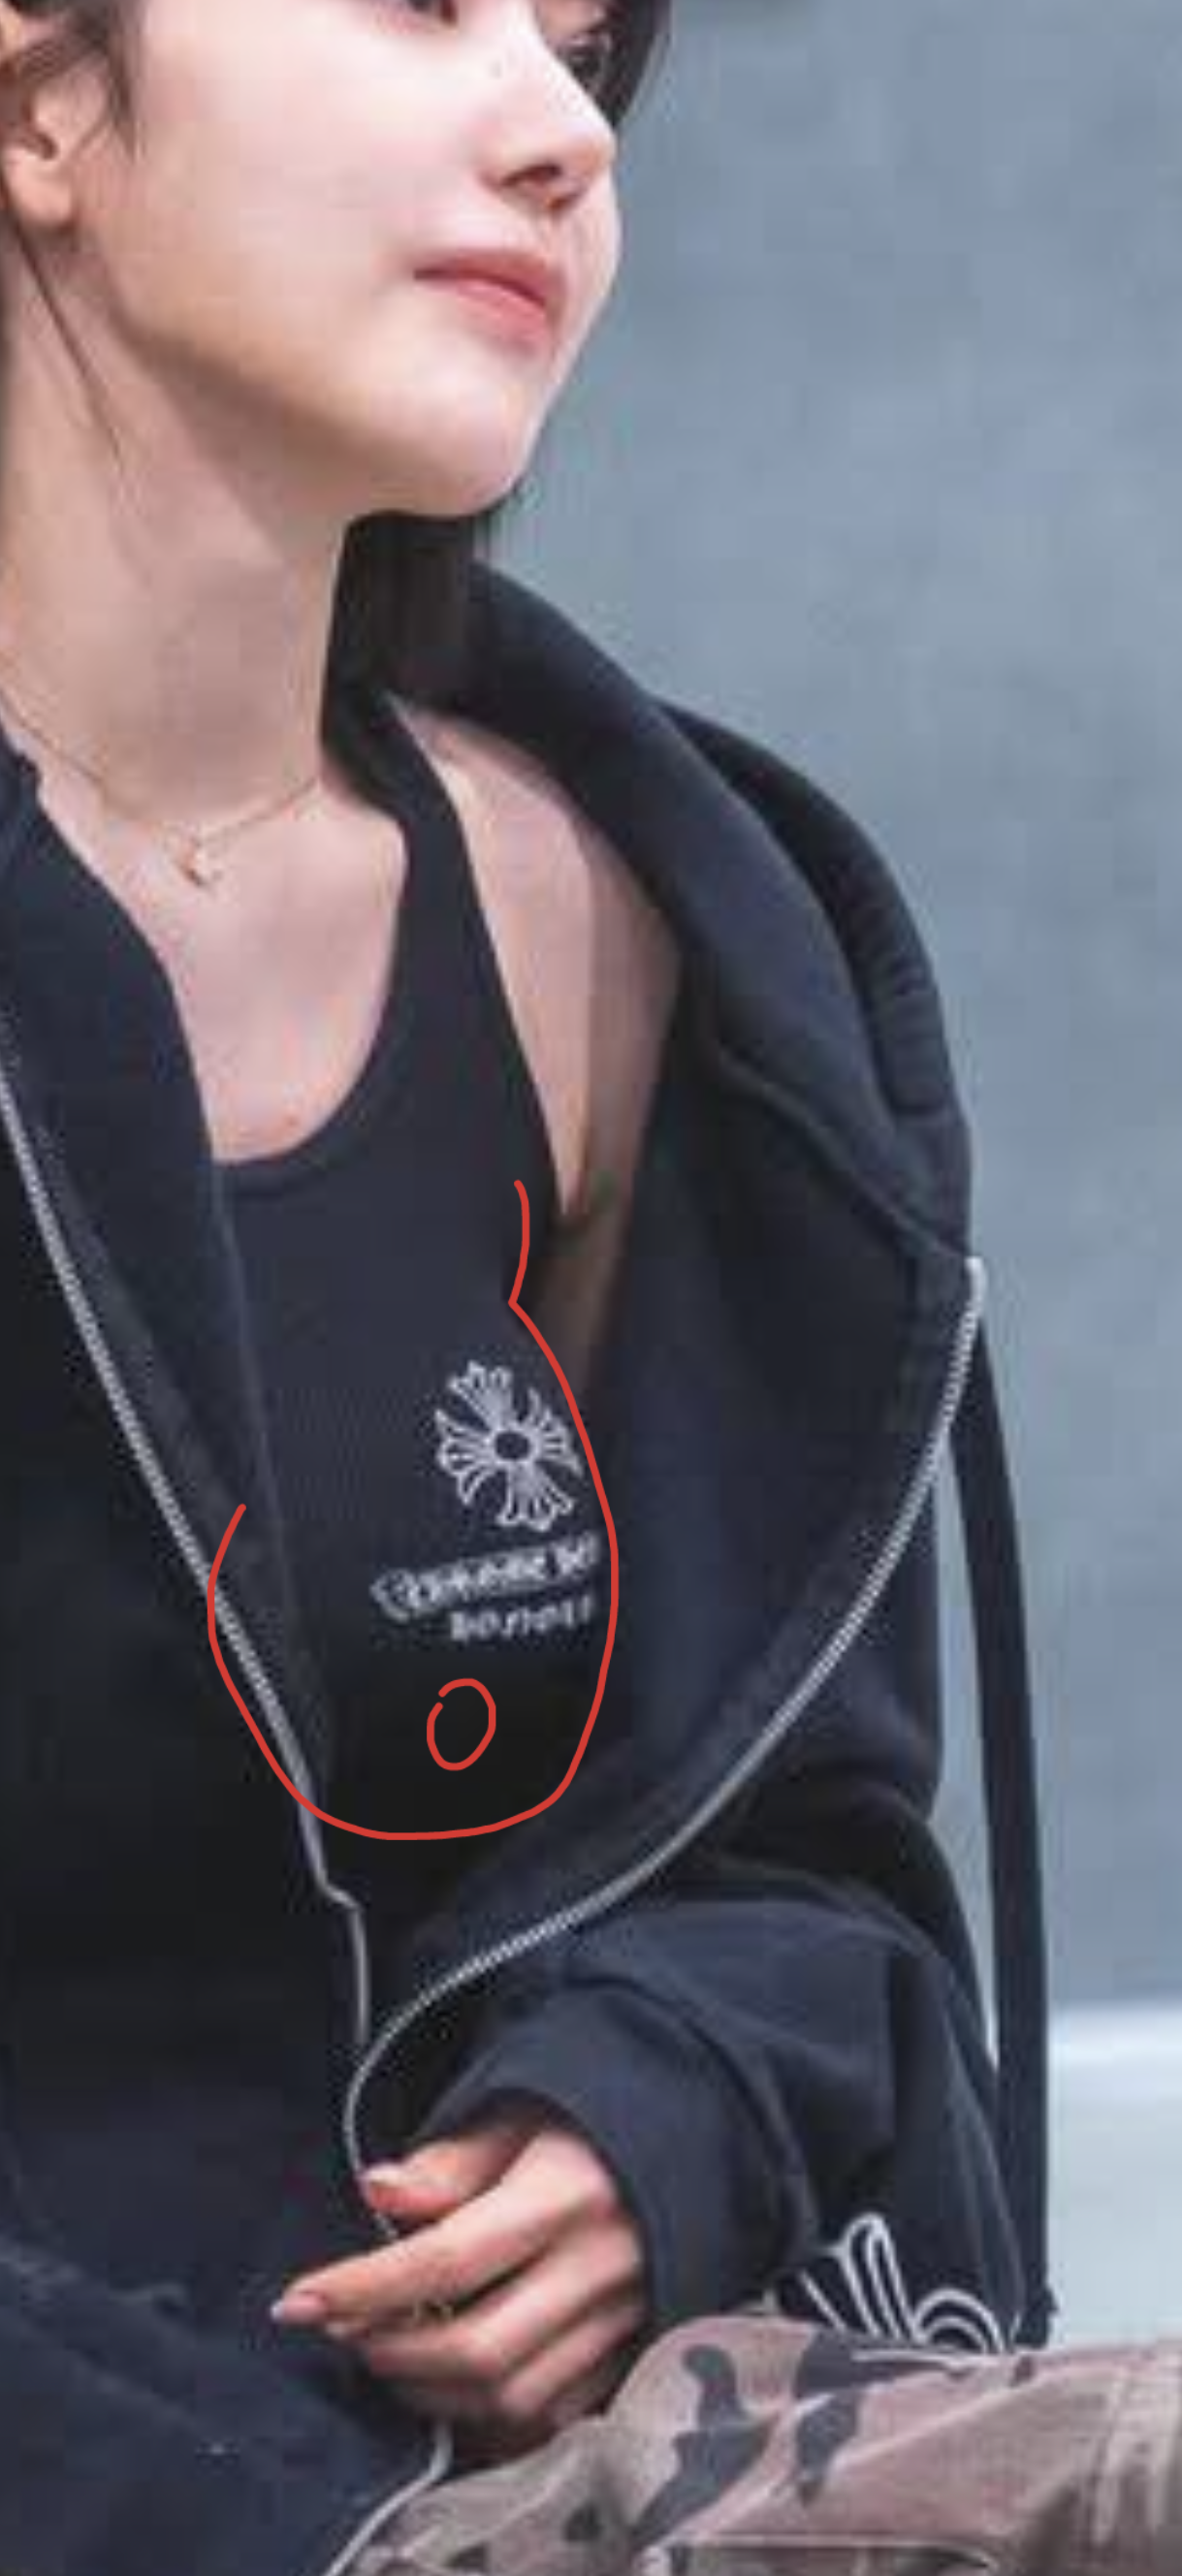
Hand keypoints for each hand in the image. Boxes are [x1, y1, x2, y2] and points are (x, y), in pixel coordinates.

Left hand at [270, 2096, 650, 2461]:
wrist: (693, 2139)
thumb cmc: (586, 2120)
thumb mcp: (519, 2110)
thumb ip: (449, 2161)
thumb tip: (376, 2191)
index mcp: (566, 2193)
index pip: (448, 2258)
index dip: (364, 2288)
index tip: (296, 2302)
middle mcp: (599, 2267)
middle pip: (479, 2348)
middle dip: (390, 2353)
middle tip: (342, 2332)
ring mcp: (623, 2320)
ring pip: (513, 2397)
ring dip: (431, 2393)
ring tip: (387, 2355)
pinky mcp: (635, 2353)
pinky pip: (552, 2416)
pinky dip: (488, 2415)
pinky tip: (448, 2383)